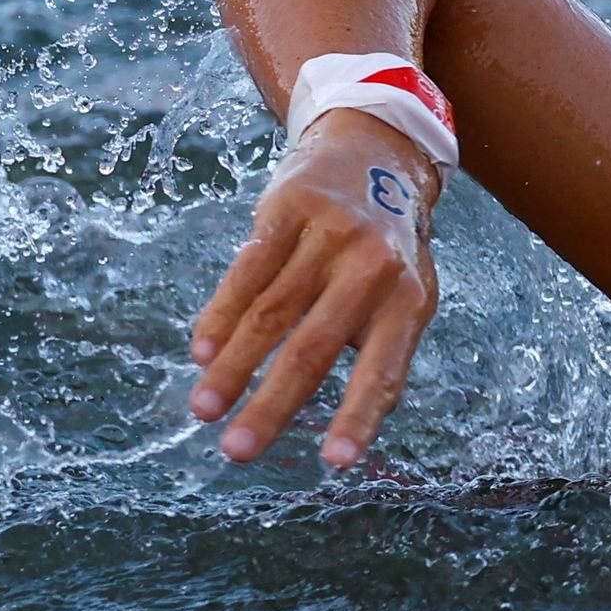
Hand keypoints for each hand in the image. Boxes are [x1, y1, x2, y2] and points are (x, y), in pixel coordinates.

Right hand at [190, 108, 440, 466]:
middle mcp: (374, 268)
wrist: (377, 147)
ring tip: (203, 409)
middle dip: (272, 405)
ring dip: (232, 367)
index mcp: (410, 300)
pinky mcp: (291, 208)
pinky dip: (221, 315)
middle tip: (237, 452)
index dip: (358, 416)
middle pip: (314, 348)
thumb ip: (375, 348)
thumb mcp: (405, 292)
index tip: (334, 463)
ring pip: (271, 313)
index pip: (383, 369)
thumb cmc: (388, 247)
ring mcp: (332, 235)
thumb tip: (341, 421)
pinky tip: (200, 351)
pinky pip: (248, 271)